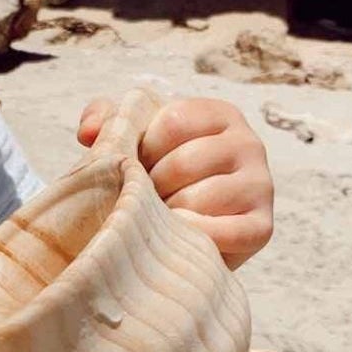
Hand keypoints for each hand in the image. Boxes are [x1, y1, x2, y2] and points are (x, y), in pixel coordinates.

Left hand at [77, 95, 273, 270]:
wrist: (184, 231)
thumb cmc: (157, 176)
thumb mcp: (135, 141)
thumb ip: (108, 121)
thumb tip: (89, 132)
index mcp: (220, 114)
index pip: (171, 122)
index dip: (142, 149)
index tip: (138, 166)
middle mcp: (249, 143)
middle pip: (183, 162)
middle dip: (151, 187)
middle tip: (144, 200)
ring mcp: (261, 185)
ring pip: (198, 199)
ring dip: (166, 215)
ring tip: (160, 218)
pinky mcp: (262, 226)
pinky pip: (225, 232)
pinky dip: (194, 236)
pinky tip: (178, 237)